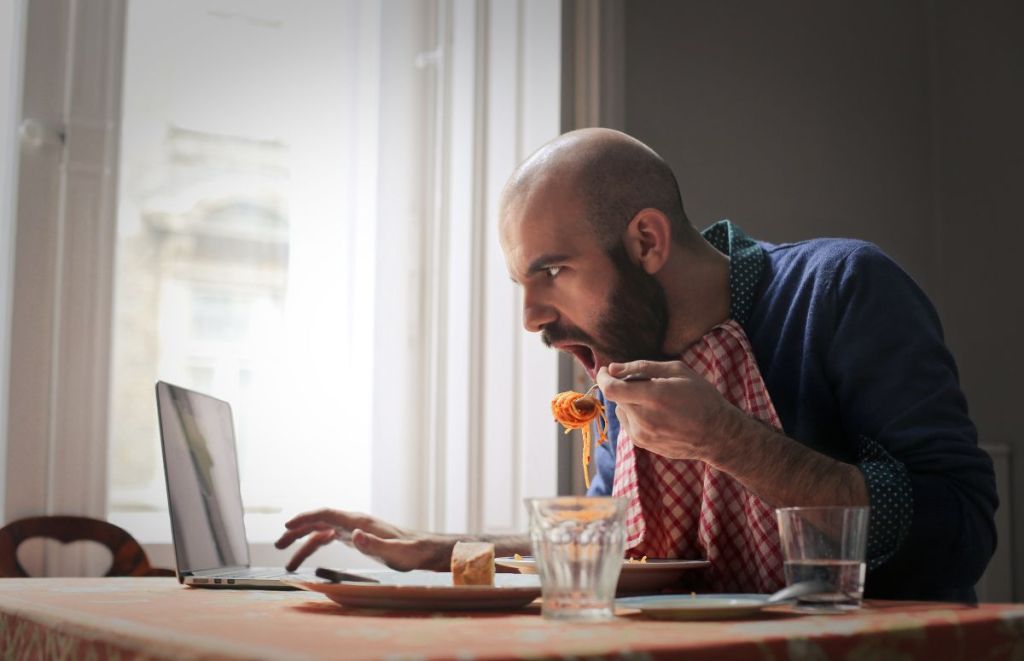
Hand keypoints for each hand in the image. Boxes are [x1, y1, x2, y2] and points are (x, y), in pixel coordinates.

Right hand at [274, 509, 449, 571]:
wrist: (422, 550)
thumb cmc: (410, 551)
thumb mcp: (394, 552)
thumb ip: (374, 544)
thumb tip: (353, 535)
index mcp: (359, 522)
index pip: (327, 514)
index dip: (306, 518)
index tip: (288, 526)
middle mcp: (354, 522)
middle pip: (319, 521)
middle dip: (297, 531)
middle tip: (278, 544)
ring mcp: (353, 529)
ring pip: (321, 531)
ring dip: (303, 542)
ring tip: (287, 560)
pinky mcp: (355, 538)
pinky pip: (329, 538)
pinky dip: (315, 544)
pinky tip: (306, 555)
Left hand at [596, 359, 745, 464]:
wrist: (717, 434)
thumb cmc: (701, 397)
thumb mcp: (677, 371)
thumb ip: (641, 367)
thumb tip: (613, 369)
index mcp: (653, 396)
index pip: (611, 388)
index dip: (603, 377)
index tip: (605, 370)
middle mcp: (644, 418)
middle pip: (616, 398)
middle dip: (623, 386)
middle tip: (645, 383)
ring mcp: (642, 434)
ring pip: (621, 411)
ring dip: (630, 402)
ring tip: (656, 401)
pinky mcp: (643, 444)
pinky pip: (629, 424)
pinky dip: (636, 415)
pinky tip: (658, 414)